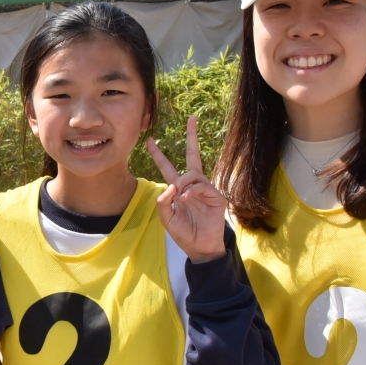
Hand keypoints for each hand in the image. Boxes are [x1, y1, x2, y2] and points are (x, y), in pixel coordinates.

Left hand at [145, 116, 226, 262]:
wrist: (200, 246)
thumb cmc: (183, 233)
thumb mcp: (166, 218)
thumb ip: (163, 202)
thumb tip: (171, 187)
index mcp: (178, 189)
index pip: (167, 167)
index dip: (158, 155)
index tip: (149, 140)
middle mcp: (192, 185)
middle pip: (192, 156)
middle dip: (192, 137)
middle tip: (192, 118)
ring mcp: (205, 189)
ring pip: (193, 173)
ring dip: (183, 183)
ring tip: (180, 197)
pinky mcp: (216, 196)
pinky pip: (201, 186)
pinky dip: (192, 191)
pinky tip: (187, 199)